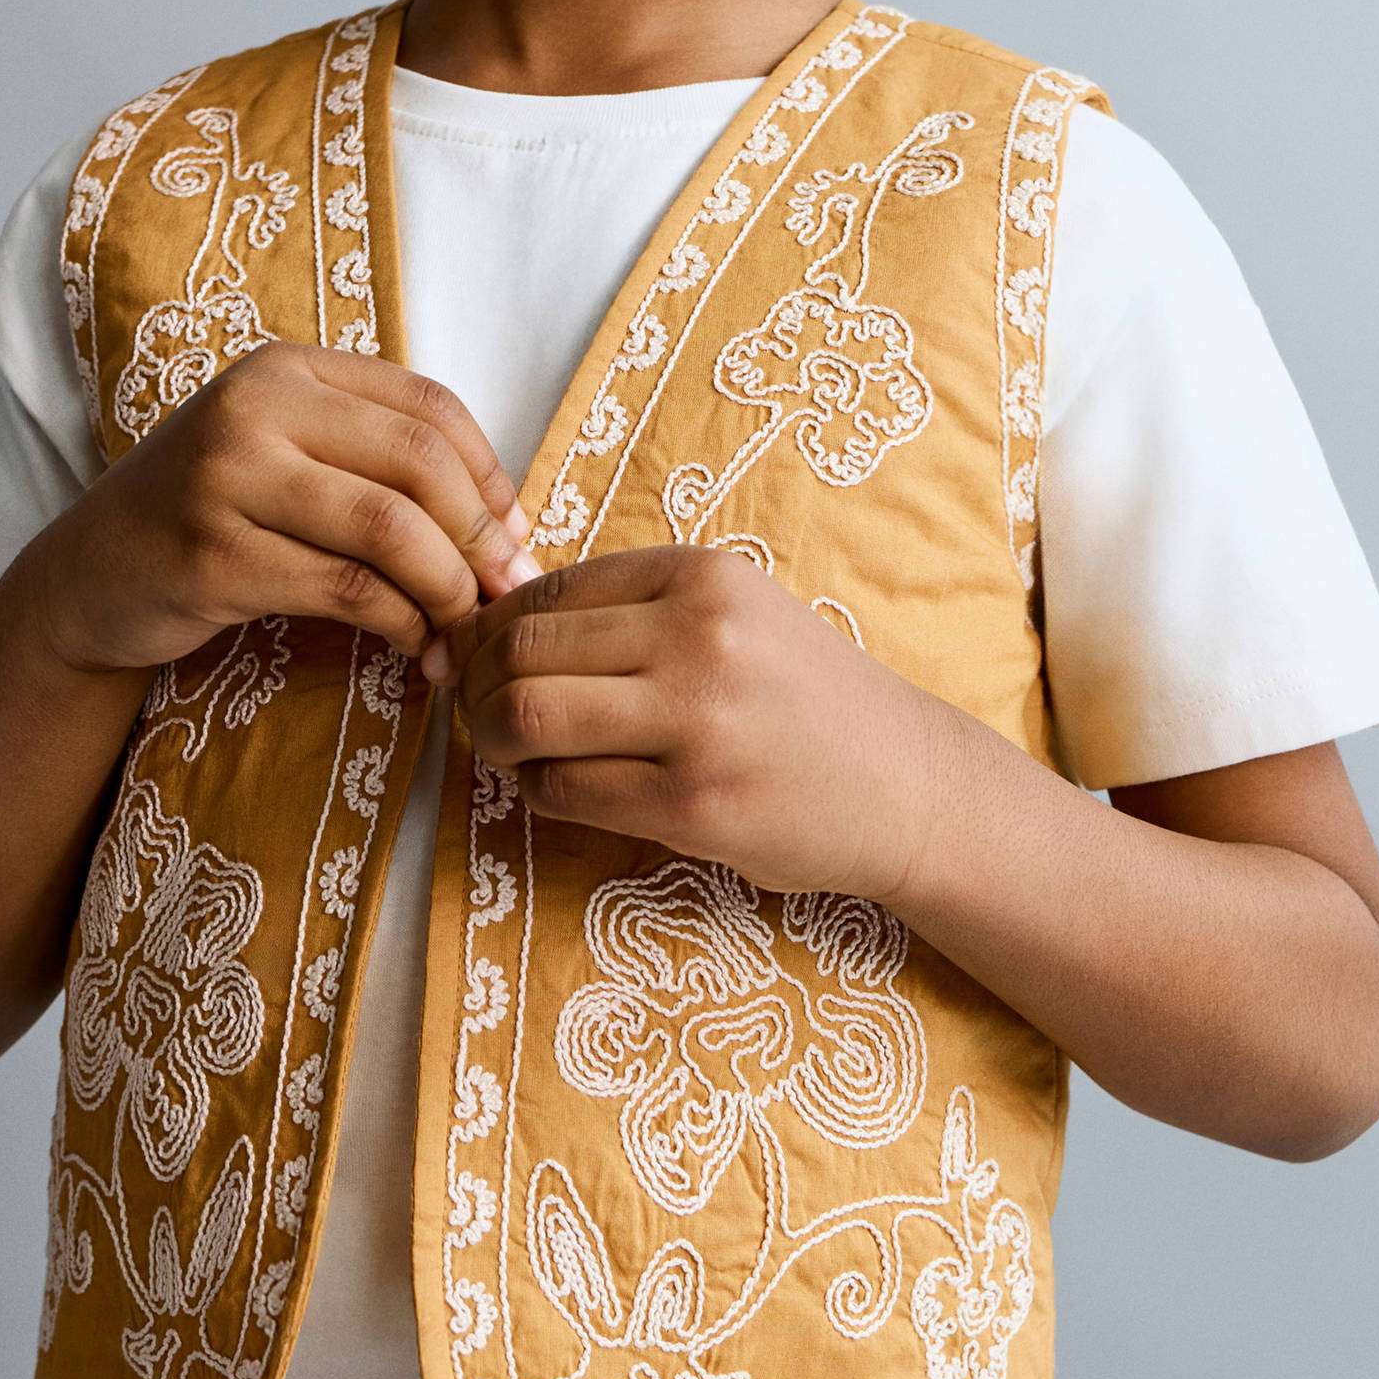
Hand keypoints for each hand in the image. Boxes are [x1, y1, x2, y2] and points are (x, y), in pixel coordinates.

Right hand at [31, 343, 535, 679]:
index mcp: (288, 369)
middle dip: (480, 539)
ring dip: (447, 590)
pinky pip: (344, 589)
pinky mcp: (211, 556)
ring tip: (463, 631)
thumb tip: (513, 531)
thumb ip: (382, 470)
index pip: (429, 407)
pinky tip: (414, 647)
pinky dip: (400, 623)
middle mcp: (254, 406)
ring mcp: (224, 478)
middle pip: (419, 463)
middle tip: (504, 596)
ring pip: (389, 528)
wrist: (87, 580)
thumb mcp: (290, 462)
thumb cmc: (214, 520)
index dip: (489, 478)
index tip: (513, 541)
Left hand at [442, 545, 962, 899]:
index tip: (481, 659)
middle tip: (477, 711)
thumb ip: (633, 610)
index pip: (544, 588)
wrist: (906, 783)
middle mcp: (700, 635)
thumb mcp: (735, 618)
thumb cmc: (805, 701)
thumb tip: (495, 616)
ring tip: (510, 750)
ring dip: (493, 740)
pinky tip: (563, 788)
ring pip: (525, 716)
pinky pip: (561, 789)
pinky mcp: (693, 802)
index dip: (489, 628)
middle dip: (473, 685)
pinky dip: (538, 790)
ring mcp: (697, 720)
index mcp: (703, 576)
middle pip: (519, 650)